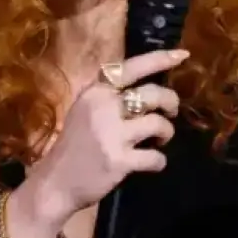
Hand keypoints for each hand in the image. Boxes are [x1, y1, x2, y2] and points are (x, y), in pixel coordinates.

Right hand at [25, 49, 188, 222]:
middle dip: (171, 102)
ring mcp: (112, 134)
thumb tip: (149, 90)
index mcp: (95, 92)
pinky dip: (160, 161)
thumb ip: (110, 97)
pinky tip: (153, 163)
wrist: (55, 183)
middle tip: (171, 113)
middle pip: (153, 94)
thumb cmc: (73, 146)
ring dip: (167, 132)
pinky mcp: (120, 160)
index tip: (183, 54)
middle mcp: (103, 107)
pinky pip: (155, 157)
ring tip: (159, 140)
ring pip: (159, 123)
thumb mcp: (85, 111)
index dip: (160, 59)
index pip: (131, 67)